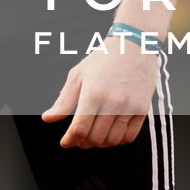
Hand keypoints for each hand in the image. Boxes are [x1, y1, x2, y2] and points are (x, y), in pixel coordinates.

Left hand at [40, 41, 159, 148]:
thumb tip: (47, 119)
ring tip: (93, 136)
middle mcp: (113, 102)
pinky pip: (129, 136)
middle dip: (83, 142)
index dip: (70, 140)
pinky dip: (117, 140)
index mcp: (93, 93)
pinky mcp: (142, 109)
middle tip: (79, 138)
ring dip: (100, 143)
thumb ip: (63, 100)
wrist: (134, 45)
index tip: (65, 142)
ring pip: (112, 140)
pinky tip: (110, 133)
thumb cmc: (102, 59)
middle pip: (95, 137)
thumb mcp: (78, 75)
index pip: (79, 129)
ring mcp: (129, 107)